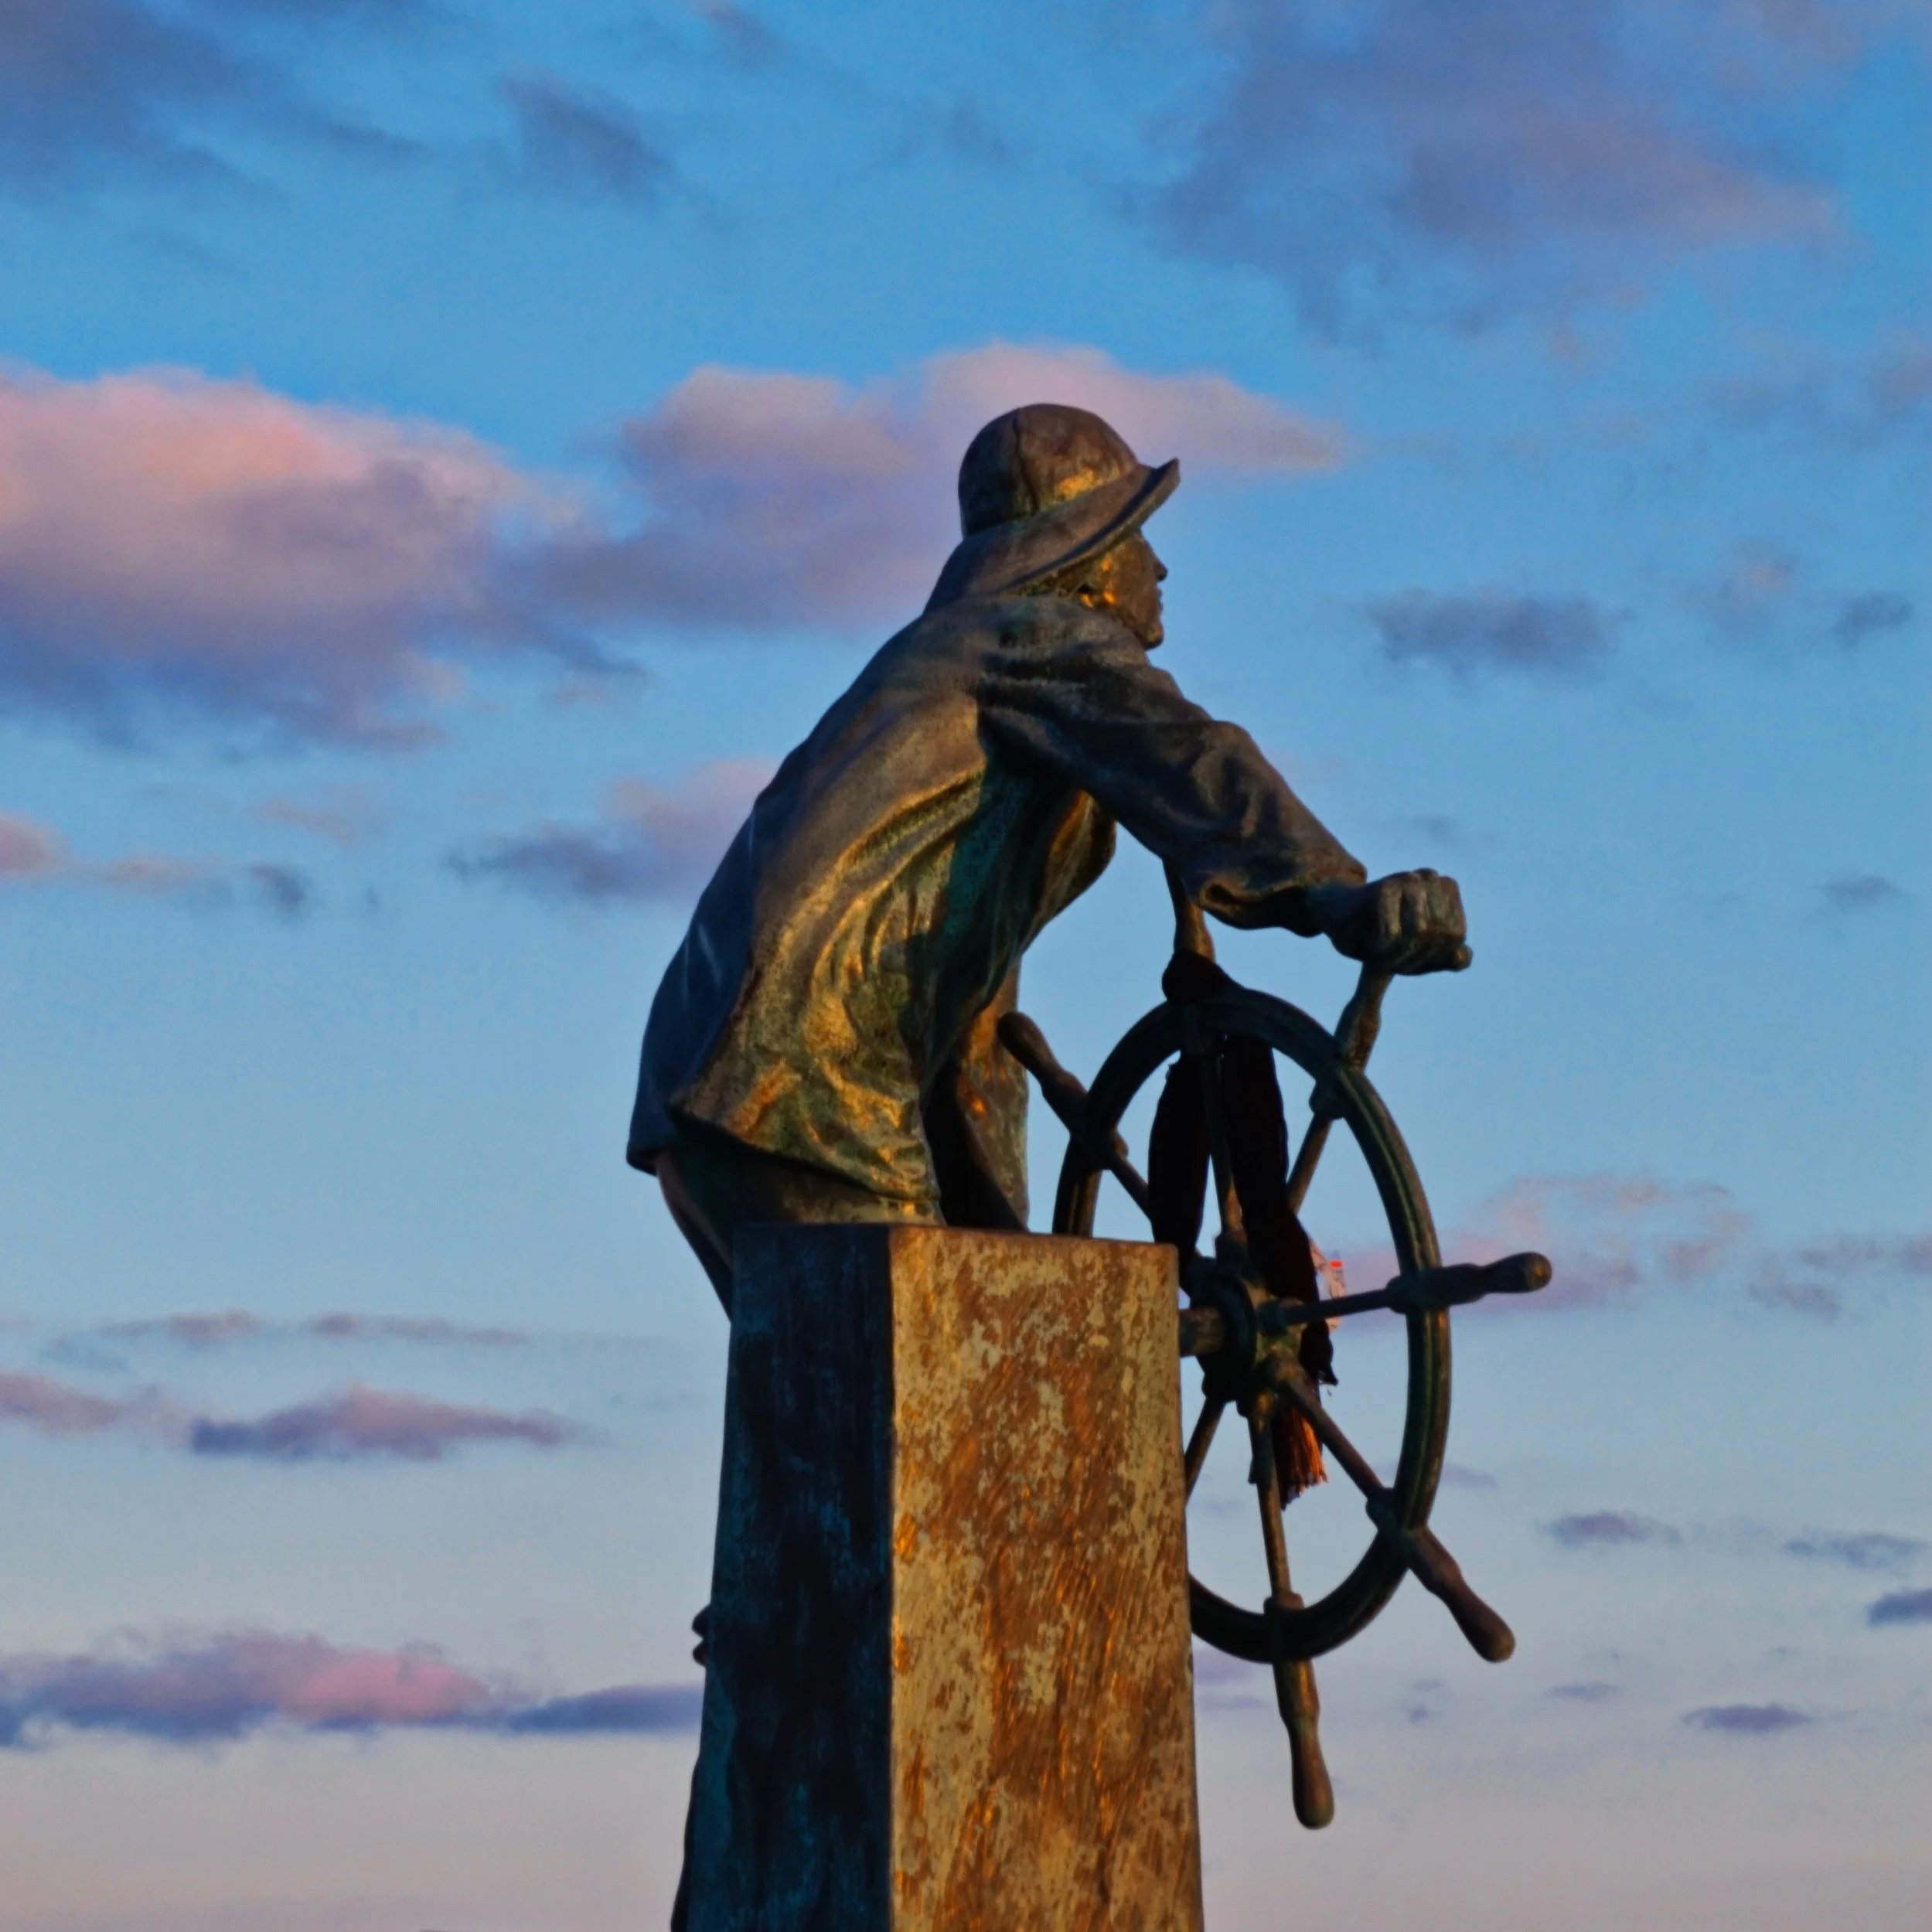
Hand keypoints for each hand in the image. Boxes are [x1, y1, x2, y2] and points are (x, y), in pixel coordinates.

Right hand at [1311, 870, 1469, 974]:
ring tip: (1381, 953)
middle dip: (1414, 957)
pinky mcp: (1384, 888)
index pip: (1456, 937)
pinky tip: (1369, 942)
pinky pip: (1393, 934)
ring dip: (1398, 954)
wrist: (1339, 918)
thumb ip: (1444, 959)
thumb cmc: (1383, 936)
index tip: (1411, 963)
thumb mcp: (1419, 954)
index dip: (1434, 957)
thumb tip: (1463, 958)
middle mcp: (1431, 878)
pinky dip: (1381, 949)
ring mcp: (1408, 879)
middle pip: (1439, 935)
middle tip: (1390, 961)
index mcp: (1448, 890)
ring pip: (1420, 932)